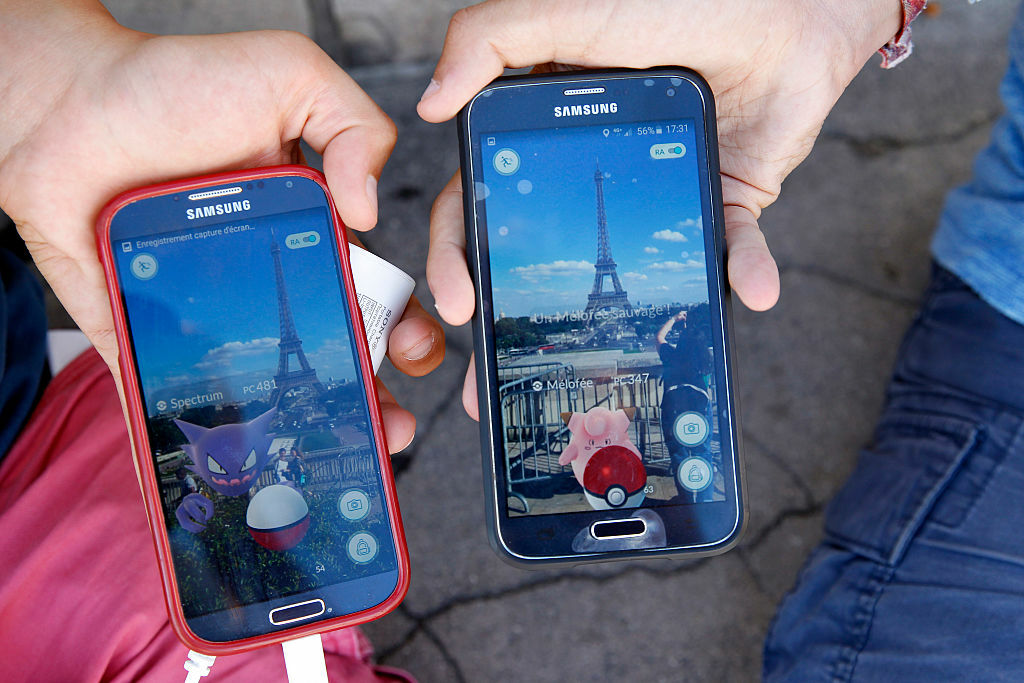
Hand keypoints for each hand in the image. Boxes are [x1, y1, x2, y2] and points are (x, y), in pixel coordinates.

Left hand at [0, 2, 442, 451]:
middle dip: (368, 393)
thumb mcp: (288, 75)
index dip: (400, 322)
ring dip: (307, 428)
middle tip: (389, 425)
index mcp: (307, 229)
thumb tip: (370, 210)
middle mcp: (265, 277)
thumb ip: (352, 124)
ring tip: (333, 458)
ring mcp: (210, 312)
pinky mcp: (150, 334)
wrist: (65, 106)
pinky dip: (201, 438)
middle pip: (329, 350)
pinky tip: (233, 472)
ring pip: (268, 386)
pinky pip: (178, 394)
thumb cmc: (171, 84)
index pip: (370, 287)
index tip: (413, 346)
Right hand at [419, 0, 900, 417]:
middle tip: (486, 378)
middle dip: (508, 324)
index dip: (460, 255)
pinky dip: (742, 273)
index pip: (481, 202)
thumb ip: (493, 38)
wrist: (788, 2)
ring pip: (622, 283)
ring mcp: (654, 196)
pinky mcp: (722, 199)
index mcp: (543, 133)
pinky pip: (729, 249)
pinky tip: (749, 295)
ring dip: (603, 340)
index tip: (457, 304)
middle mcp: (591, 174)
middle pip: (534, 260)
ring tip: (585, 396)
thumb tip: (430, 102)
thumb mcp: (572, 11)